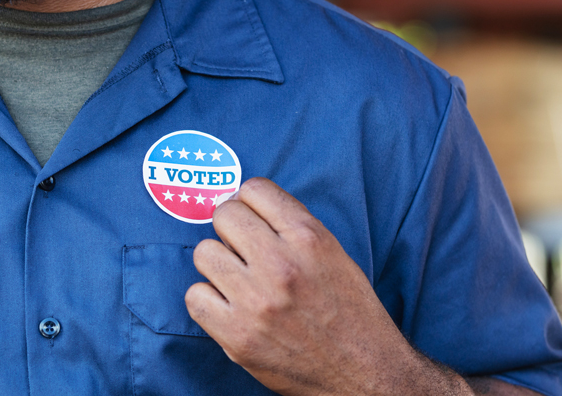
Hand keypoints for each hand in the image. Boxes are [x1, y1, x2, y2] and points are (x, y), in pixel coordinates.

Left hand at [185, 178, 469, 395]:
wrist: (366, 373)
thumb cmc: (350, 311)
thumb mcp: (333, 252)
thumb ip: (291, 226)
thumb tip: (243, 204)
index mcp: (309, 237)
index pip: (253, 188)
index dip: (250, 203)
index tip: (253, 218)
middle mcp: (280, 263)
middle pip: (224, 215)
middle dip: (232, 230)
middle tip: (243, 250)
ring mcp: (256, 300)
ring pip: (204, 253)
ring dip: (218, 265)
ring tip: (238, 280)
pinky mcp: (238, 336)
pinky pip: (195, 296)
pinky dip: (208, 300)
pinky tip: (229, 306)